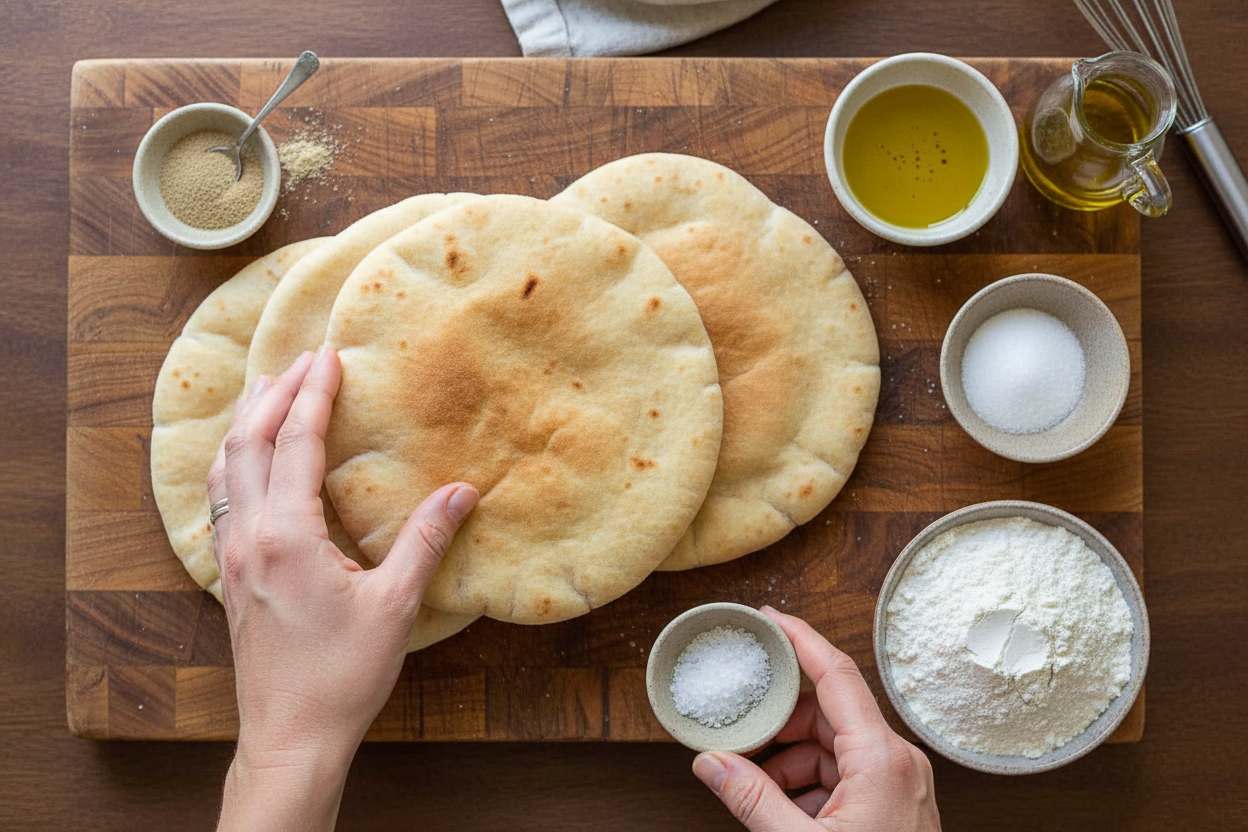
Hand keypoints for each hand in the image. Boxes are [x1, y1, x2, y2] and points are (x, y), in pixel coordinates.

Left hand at [207, 348, 476, 831]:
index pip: (294, 444)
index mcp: (288, 536)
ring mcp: (233, 559)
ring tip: (267, 394)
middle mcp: (250, 539)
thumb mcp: (396, 605)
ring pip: (225, 472)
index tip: (328, 357)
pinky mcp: (232, 578)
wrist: (292, 735)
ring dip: (245, 426)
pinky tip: (247, 466)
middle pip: (246, 445)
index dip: (312, 396)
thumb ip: (426, 541)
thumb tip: (462, 491)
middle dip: (272, 396)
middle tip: (300, 362)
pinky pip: (222, 503)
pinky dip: (233, 466)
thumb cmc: (342, 675)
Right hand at [692, 607, 939, 831]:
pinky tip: (783, 809)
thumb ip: (751, 800)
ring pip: (833, 745)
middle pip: (828, 712)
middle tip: (737, 734)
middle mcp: (898, 761)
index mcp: (882, 758)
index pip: (836, 673)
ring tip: (755, 786)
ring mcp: (900, 783)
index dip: (799, 638)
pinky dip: (809, 782)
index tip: (767, 617)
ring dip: (790, 758)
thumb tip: (709, 763)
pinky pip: (844, 773)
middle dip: (778, 722)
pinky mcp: (894, 804)